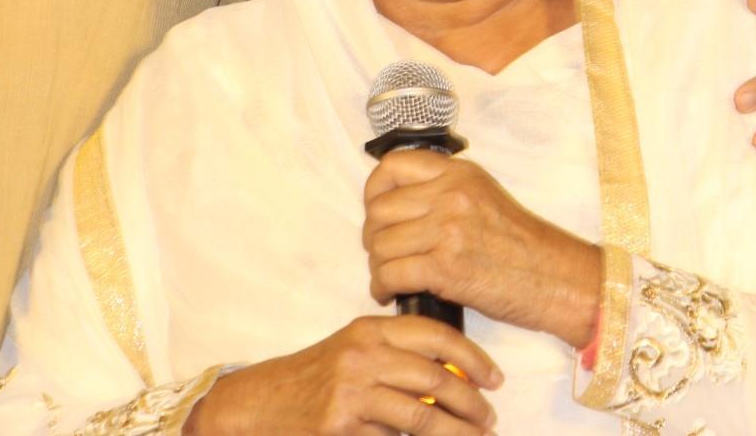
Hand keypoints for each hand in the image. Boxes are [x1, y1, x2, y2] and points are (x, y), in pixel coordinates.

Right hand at [182, 315, 500, 435]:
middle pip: (437, 378)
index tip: (494, 379)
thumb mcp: (355, 349)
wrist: (261, 402)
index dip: (474, 358)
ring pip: (423, 416)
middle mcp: (363, 355)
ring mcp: (351, 392)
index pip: (436, 336)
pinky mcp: (342, 426)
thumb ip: (398, 354)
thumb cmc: (315, 377)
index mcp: (371, 330)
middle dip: (472, 403)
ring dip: (458, 432)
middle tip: (489, 418)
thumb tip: (456, 374)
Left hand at [362, 150, 601, 348]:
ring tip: (388, 277)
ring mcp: (448, 230)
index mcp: (459, 173)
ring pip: (381, 244)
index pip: (392, 167)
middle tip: (382, 253)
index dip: (374, 191)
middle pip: (379, 209)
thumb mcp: (484, 195)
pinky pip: (390, 274)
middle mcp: (450, 195)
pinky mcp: (446, 267)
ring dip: (377, 265)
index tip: (376, 211)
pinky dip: (382, 287)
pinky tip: (391, 293)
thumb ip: (444, 190)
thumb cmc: (521, 244)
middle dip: (372, 235)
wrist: (554, 277)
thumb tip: (395, 203)